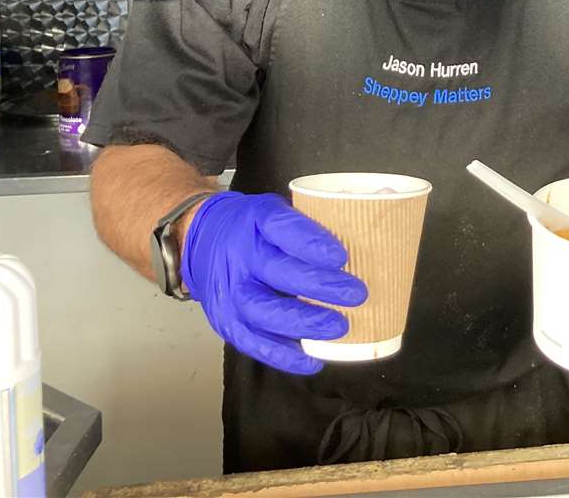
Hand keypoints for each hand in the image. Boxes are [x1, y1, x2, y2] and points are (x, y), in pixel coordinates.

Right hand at [181, 192, 367, 374]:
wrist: (197, 239)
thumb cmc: (252, 226)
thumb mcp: (275, 208)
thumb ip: (312, 221)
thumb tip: (372, 228)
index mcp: (255, 219)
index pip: (281, 227)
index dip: (310, 242)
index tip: (341, 256)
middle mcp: (239, 255)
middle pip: (276, 271)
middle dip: (319, 285)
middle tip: (356, 294)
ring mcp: (229, 290)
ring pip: (262, 311)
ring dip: (303, 323)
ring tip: (338, 327)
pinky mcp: (223, 320)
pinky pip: (251, 342)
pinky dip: (281, 355)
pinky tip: (311, 360)